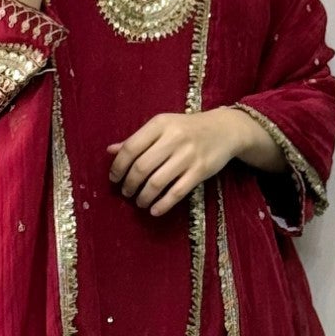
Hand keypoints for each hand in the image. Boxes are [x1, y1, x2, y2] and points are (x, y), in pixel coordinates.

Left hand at [105, 109, 252, 215]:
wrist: (224, 129)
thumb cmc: (187, 129)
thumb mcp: (162, 127)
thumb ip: (137, 139)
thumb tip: (110, 151)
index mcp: (160, 124)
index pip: (131, 147)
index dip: (118, 166)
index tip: (114, 179)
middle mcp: (174, 138)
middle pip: (142, 167)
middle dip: (129, 184)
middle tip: (126, 193)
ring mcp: (188, 155)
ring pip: (157, 182)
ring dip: (143, 197)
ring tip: (139, 202)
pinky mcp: (200, 171)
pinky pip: (177, 192)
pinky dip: (163, 205)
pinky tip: (154, 211)